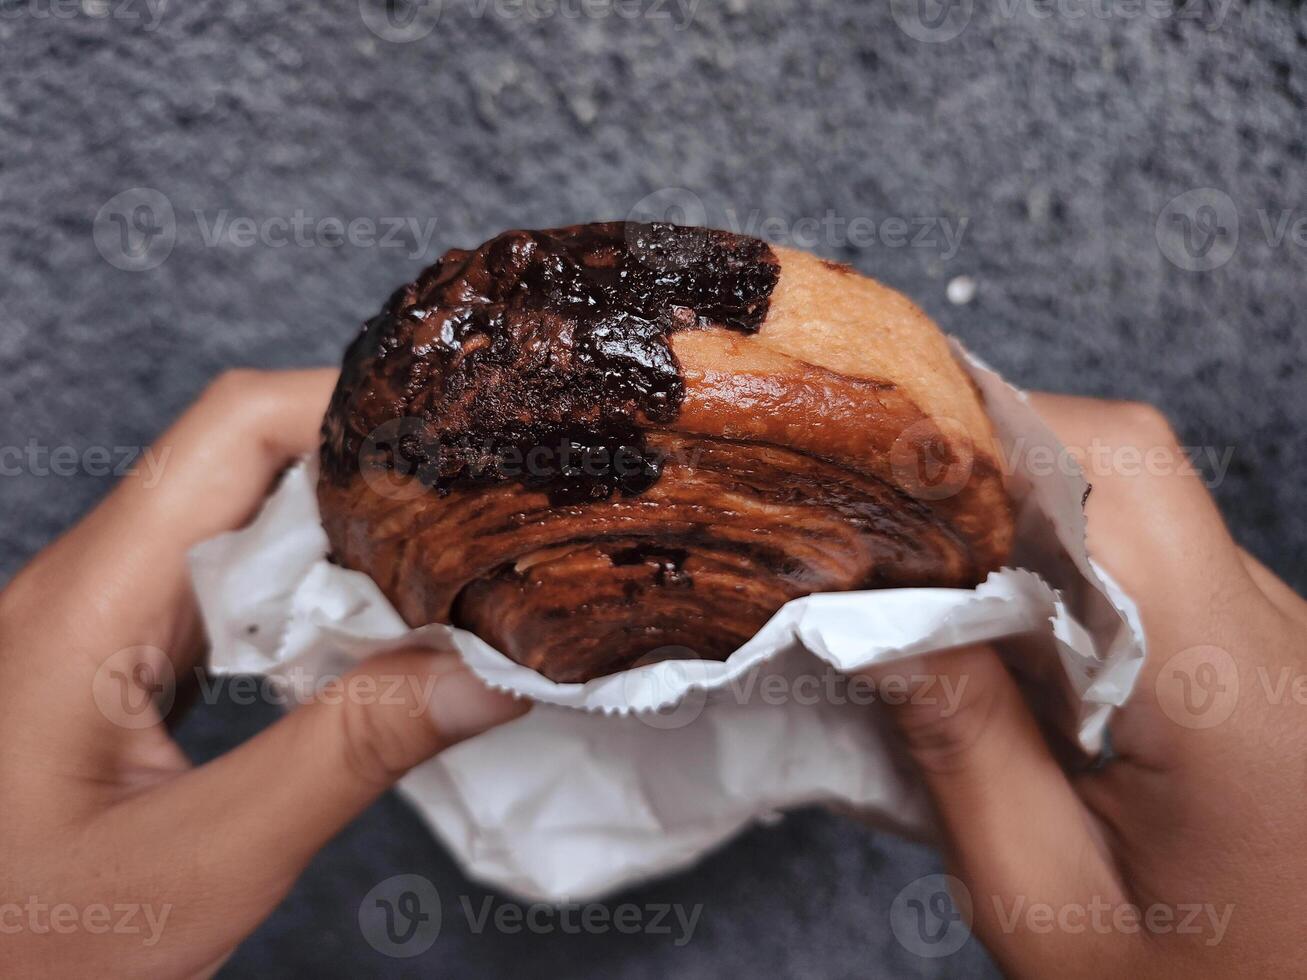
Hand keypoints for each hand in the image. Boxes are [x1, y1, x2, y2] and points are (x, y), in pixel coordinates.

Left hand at [0, 369, 528, 976]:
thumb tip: (489, 673)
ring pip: (245, 523)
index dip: (351, 407)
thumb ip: (350, 756)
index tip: (456, 438)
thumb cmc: (23, 949)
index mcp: (92, 602)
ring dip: (349, 539)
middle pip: (248, 460)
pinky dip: (316, 597)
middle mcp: (92, 584)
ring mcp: (105, 619)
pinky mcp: (124, 660)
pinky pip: (233, 588)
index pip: (234, 430)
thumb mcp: (202, 863)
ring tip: (448, 570)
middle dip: (371, 472)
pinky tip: (373, 638)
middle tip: (479, 512)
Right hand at [868, 395, 1306, 976]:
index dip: (992, 432)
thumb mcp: (1045, 906)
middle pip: (1127, 471)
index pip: (1121, 472)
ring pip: (1139, 511)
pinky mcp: (1270, 659)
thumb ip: (962, 749)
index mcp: (1233, 691)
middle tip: (889, 539)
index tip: (882, 470)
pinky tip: (1010, 641)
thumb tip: (873, 611)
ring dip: (1026, 527)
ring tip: (936, 594)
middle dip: (991, 476)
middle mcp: (1279, 637)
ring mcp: (1285, 642)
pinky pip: (1159, 567)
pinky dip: (1068, 573)